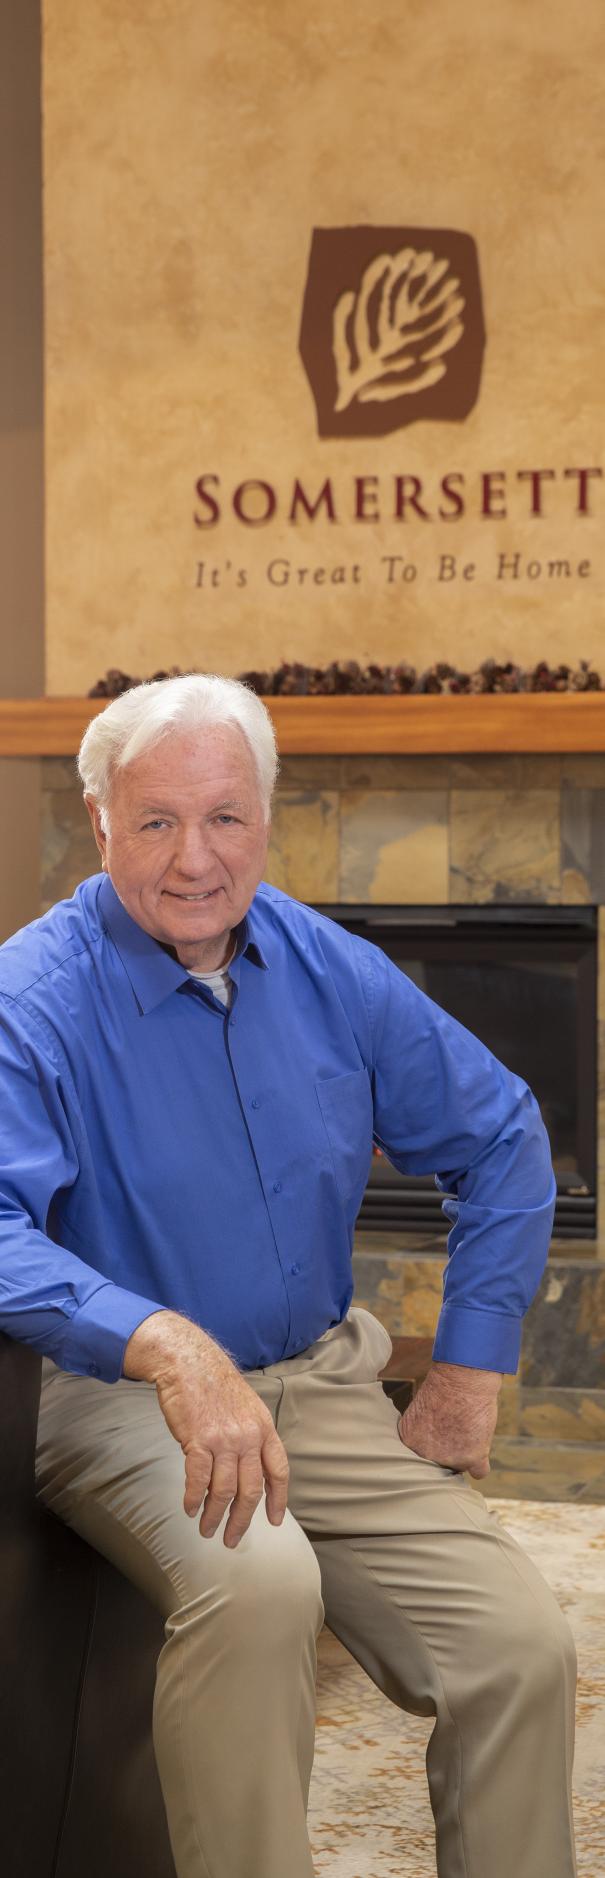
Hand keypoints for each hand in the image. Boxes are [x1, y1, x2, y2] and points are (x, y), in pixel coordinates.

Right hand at [124, 1312, 288, 1546]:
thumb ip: (250, 1437)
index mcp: (263, 1428)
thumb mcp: (246, 1407)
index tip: (275, 1520)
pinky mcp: (198, 1440)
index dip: (278, 1499)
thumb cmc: (213, 1383)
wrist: (188, 1361)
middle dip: (242, 1519)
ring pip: (224, 1490)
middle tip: (233, 1539)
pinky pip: (198, 1479)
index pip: (278, 1471)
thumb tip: (245, 1470)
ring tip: (206, 1528)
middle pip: (251, 1489)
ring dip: (214, 1515)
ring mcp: (224, 1439)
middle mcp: (248, 1436)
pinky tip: (189, 1508)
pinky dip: (193, 1498)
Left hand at [397, 1361, 501, 1478]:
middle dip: (446, 1450)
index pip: (420, 1457)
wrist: (463, 1378)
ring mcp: (449, 1458)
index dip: (431, 1445)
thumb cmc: (442, 1387)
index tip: (438, 1433)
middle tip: (454, 1429)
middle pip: (439, 1464)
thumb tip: (429, 1448)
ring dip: (464, 1453)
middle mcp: (426, 1454)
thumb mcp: (419, 1411)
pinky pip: (479, 1472)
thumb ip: (421, 1435)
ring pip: (459, 1466)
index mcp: (410, 1442)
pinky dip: (481, 1465)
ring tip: (467, 1428)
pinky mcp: (472, 1458)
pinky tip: (480, 1452)